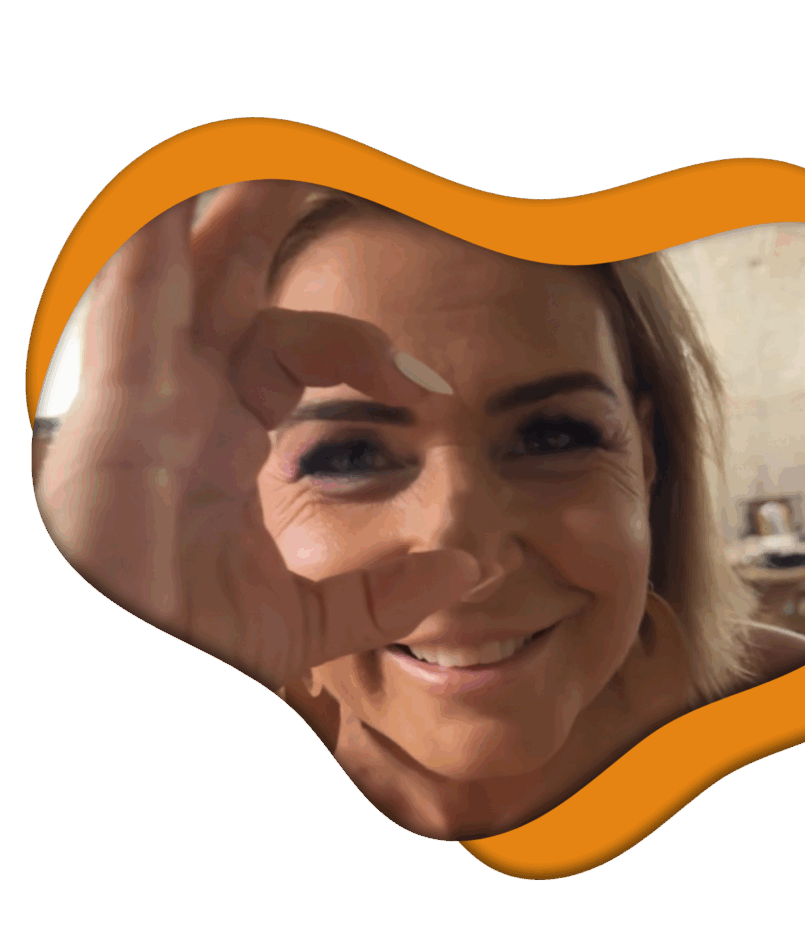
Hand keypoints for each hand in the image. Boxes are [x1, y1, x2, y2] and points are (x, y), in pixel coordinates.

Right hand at [36, 182, 479, 690]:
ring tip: (275, 136)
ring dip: (226, 198)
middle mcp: (180, 394)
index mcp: (219, 430)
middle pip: (229, 274)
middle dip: (272, 211)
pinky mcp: (119, 398)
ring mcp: (145, 389)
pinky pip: (134, 292)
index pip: (298, 347)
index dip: (374, 355)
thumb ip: (383, 594)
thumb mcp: (303, 622)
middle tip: (330, 156)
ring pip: (182, 259)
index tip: (435, 395)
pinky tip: (183, 179)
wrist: (131, 692)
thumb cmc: (191, 651)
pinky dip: (156, 234)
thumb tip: (468, 567)